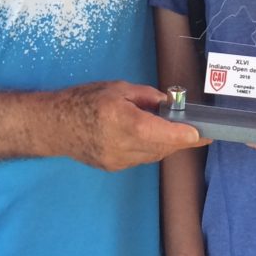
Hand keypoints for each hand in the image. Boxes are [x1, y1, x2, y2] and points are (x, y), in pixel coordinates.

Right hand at [51, 81, 208, 170]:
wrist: (53, 125)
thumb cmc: (82, 100)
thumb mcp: (117, 88)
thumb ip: (146, 96)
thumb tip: (167, 103)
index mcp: (124, 121)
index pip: (162, 134)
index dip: (185, 136)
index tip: (202, 134)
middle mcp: (122, 145)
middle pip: (162, 147)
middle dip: (181, 140)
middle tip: (197, 133)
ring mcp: (118, 160)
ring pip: (153, 155)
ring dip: (167, 145)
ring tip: (175, 132)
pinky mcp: (113, 167)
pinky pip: (141, 158)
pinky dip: (151, 148)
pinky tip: (151, 137)